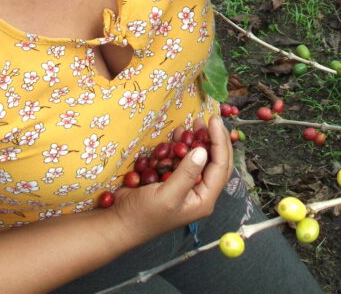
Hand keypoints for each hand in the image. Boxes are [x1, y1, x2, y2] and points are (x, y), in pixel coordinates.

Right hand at [112, 116, 232, 244]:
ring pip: (201, 158)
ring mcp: (187, 184)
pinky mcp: (174, 178)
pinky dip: (182, 145)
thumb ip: (186, 173)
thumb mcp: (167, 196)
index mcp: (204, 199)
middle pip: (216, 161)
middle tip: (208, 119)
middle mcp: (199, 191)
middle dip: (214, 139)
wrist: (119, 222)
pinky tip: (178, 135)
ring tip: (194, 123)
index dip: (220, 142)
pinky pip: (184, 158)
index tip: (214, 121)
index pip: (221, 167)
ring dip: (198, 140)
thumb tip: (203, 151)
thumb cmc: (144, 215)